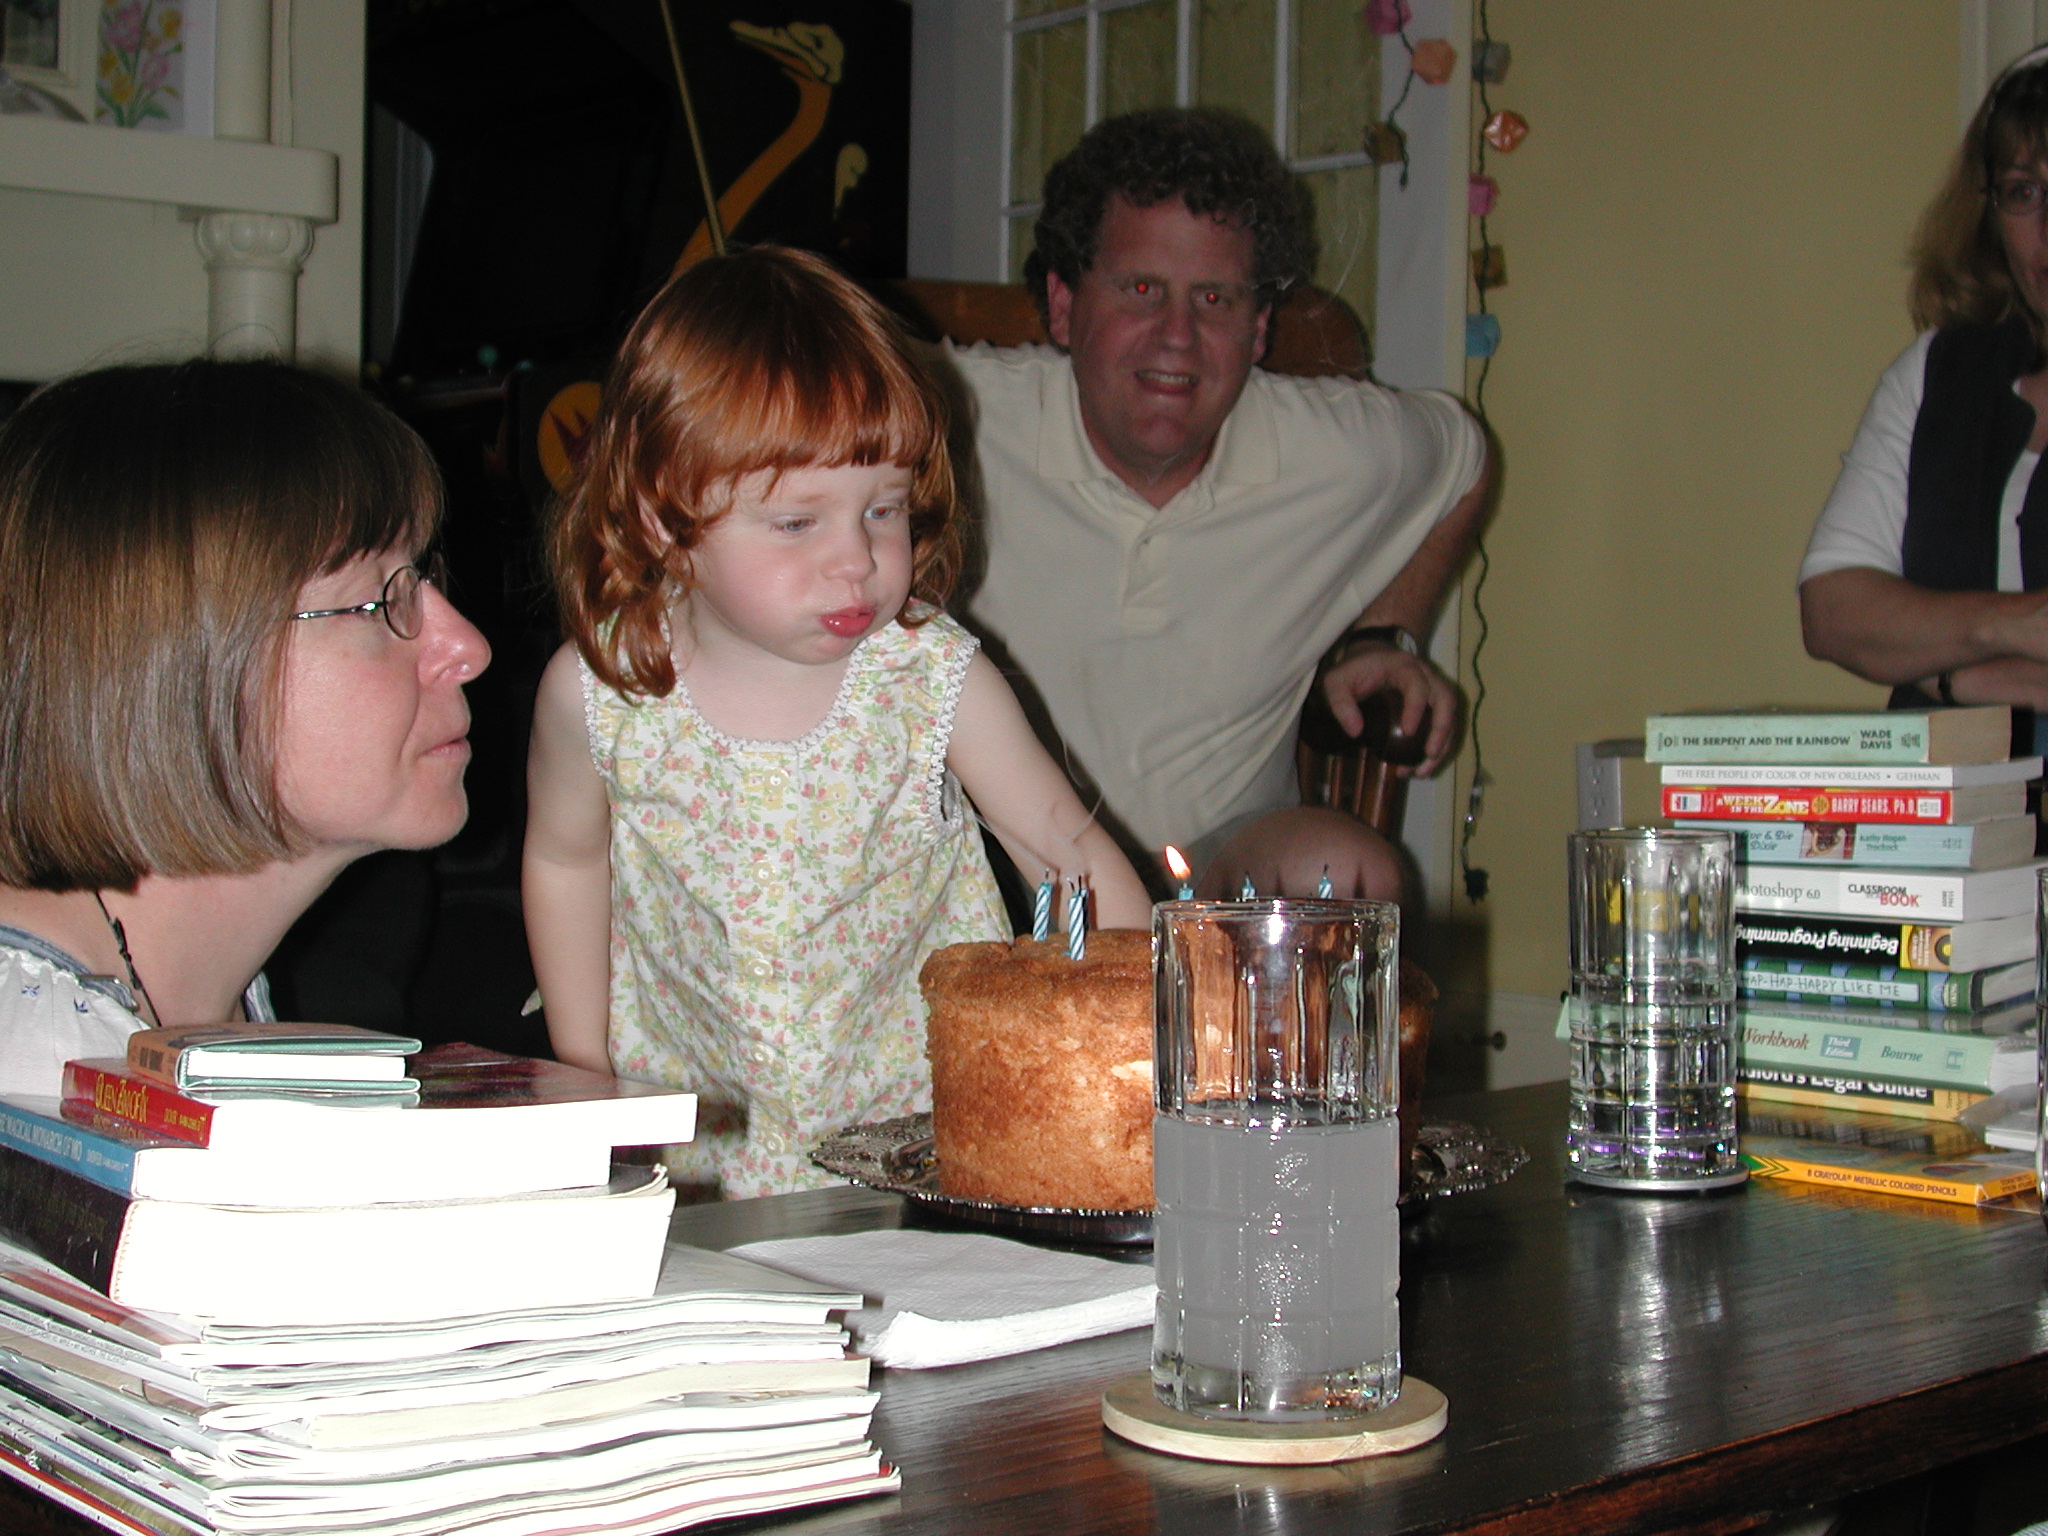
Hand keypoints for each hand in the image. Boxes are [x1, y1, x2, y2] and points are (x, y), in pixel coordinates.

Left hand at [1320, 642, 1459, 776]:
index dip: (1416, 708)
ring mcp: (1433, 687)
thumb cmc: (1354, 668)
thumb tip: (1356, 732)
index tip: (1408, 732)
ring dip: (1443, 743)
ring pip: (1450, 713)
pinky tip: (1422, 765)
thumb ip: (1341, 703)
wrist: (1372, 654)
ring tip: (1423, 770)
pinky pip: (1446, 722)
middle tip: (1429, 754)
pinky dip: (1439, 745)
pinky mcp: (1434, 701)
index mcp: (1402, 666)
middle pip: (1446, 698)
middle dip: (1441, 729)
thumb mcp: (1337, 681)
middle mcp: (1425, 674)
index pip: (1417, 685)